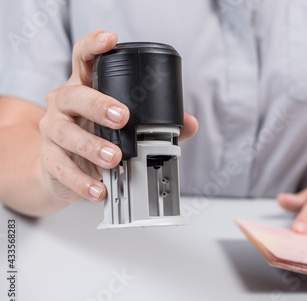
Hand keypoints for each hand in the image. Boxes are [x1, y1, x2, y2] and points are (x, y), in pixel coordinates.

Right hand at [38, 31, 197, 203]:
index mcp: (85, 87)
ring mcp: (53, 131)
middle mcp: (64, 104)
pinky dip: (82, 181)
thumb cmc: (95, 135)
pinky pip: (63, 169)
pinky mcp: (50, 159)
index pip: (84, 59)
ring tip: (114, 158)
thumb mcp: (122, 124)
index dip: (94, 46)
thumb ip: (157, 123)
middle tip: (122, 117)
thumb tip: (190, 124)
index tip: (112, 41)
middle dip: (98, 105)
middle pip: (74, 95)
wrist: (61, 168)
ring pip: (66, 133)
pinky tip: (99, 188)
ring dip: (92, 146)